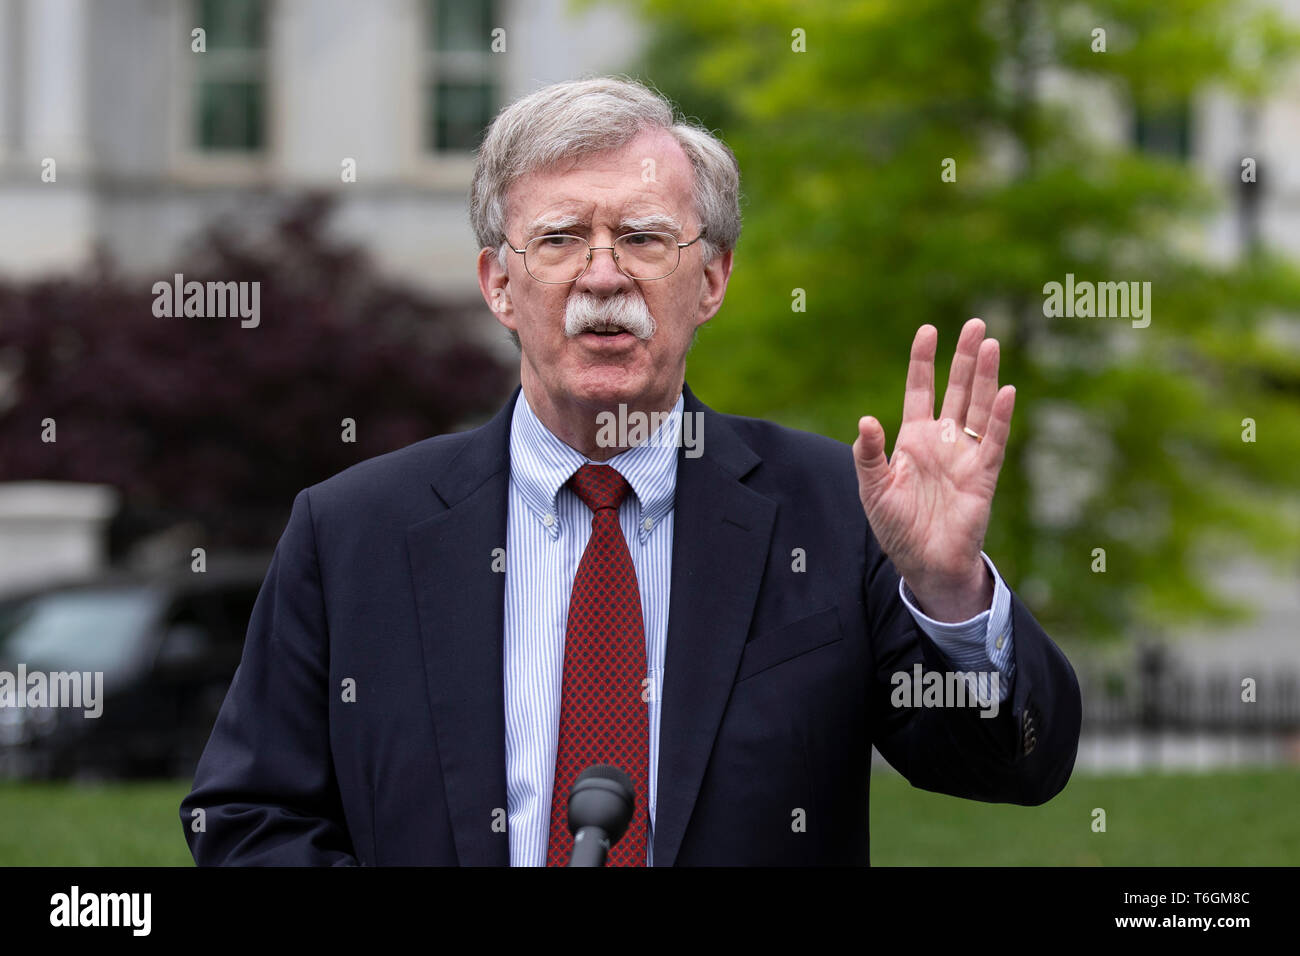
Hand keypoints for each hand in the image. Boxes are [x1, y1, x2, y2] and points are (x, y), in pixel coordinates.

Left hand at [852, 318, 1014, 621]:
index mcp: (913, 439)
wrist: (925, 563)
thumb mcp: (873, 489)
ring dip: (984, 377)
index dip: (924, 361)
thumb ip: (869, 455)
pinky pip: (992, 441)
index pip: (920, 390)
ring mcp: (964, 455)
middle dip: (963, 358)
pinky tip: (1005, 391)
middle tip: (974, 324)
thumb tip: (866, 420)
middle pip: (955, 389)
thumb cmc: (896, 527)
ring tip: (989, 343)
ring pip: (977, 407)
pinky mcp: (982, 475)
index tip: (928, 330)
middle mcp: (942, 441)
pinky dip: (998, 417)